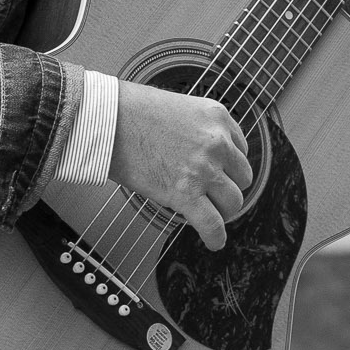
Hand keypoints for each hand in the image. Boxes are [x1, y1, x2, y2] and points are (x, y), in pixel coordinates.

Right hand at [110, 80, 252, 252]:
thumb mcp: (178, 107)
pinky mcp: (186, 193)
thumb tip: (194, 150)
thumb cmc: (130, 111)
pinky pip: (212, 224)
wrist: (107, 120)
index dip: (228, 165)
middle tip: (213, 194)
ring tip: (210, 214)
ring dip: (223, 210)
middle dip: (228, 187)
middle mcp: (217, 142)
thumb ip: (196, 128)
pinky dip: (215, 237)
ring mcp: (204, 169)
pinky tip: (214, 241)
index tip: (220, 173)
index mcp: (216, 117)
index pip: (239, 148)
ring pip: (233, 202)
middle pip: (242, 177)